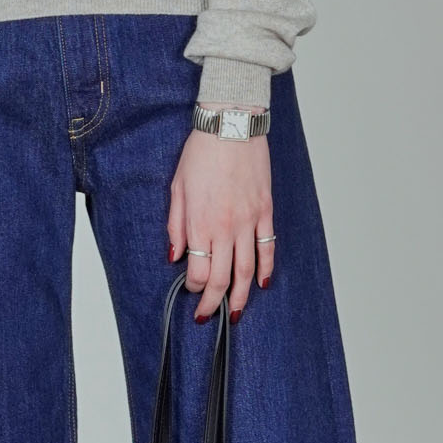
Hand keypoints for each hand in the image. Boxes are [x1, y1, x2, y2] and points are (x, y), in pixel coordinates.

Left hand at [168, 130, 273, 323]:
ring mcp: (248, 221)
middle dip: (214, 303)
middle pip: (222, 279)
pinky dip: (266, 268)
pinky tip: (262, 282)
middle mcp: (225, 228)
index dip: (193, 288)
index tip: (190, 291)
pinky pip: (268, 247)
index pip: (198, 271)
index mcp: (199, 223)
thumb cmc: (201, 153)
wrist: (231, 125)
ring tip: (237, 312)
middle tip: (209, 317)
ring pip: (248, 270)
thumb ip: (176, 226)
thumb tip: (174, 256)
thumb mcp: (177, 189)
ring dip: (243, 296)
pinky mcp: (265, 211)